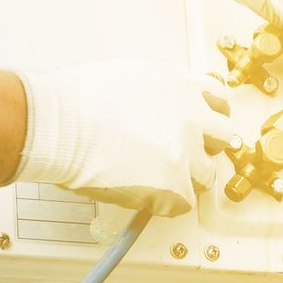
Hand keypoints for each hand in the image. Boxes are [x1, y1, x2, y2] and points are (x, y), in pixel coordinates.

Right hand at [10, 61, 231, 217]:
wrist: (58, 125)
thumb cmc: (75, 101)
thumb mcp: (129, 78)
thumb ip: (154, 95)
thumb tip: (153, 110)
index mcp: (179, 85)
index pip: (218, 99)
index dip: (210, 116)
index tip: (203, 126)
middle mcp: (190, 115)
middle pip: (223, 137)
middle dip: (206, 147)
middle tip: (185, 158)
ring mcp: (185, 151)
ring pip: (207, 174)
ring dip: (187, 179)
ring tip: (159, 180)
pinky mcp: (173, 185)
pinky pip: (183, 204)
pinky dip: (165, 203)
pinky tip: (143, 194)